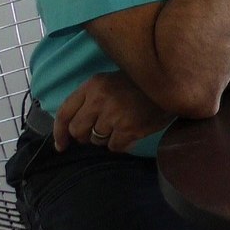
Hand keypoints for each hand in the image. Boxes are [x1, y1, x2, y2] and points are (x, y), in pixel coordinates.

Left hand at [53, 71, 175, 152]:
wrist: (170, 85)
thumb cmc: (138, 85)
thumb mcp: (110, 82)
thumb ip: (90, 99)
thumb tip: (73, 128)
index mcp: (92, 85)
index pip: (64, 112)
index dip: (59, 132)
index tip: (61, 145)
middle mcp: (99, 99)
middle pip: (78, 131)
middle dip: (86, 136)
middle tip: (100, 131)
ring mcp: (113, 115)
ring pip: (96, 141)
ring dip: (107, 138)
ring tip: (122, 125)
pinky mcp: (128, 128)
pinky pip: (114, 147)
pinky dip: (122, 143)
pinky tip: (131, 131)